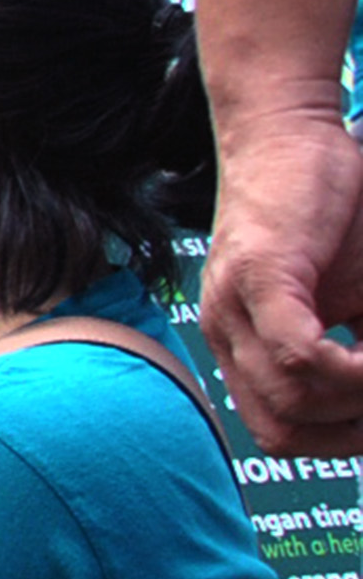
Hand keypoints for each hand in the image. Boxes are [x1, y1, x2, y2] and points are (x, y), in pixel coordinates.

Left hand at [200, 109, 362, 454]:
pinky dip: (344, 369)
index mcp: (245, 343)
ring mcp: (235, 305)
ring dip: (355, 400)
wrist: (293, 134)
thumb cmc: (335, 214)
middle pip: (281, 430)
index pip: (278, 431)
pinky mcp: (260, 274)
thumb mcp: (361, 300)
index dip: (338, 443)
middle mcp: (228, 332)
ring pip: (290, 400)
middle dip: (348, 432)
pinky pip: (296, 353)